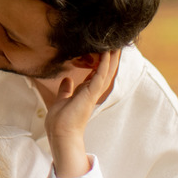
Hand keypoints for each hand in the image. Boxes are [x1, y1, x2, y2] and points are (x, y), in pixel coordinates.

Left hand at [44, 49, 120, 177]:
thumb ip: (66, 90)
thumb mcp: (61, 100)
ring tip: (117, 43)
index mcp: (85, 92)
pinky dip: (104, 63)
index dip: (101, 61)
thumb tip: (67, 80)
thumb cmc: (60, 121)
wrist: (60, 134)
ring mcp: (93, 93)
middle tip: (116, 42)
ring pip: (107, 71)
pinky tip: (108, 52)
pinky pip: (100, 75)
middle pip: (106, 71)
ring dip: (112, 57)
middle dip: (111, 57)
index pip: (96, 73)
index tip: (105, 49)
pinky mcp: (91, 94)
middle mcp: (92, 91)